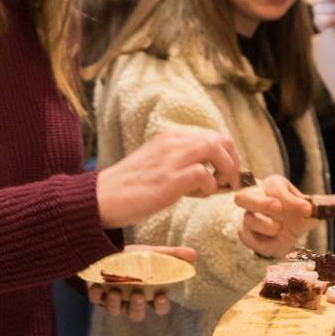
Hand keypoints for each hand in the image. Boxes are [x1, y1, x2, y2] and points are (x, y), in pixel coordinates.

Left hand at [87, 245, 195, 321]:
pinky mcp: (97, 294)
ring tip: (114, 290)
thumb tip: (193, 254)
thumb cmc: (134, 256)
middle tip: (137, 295)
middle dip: (137, 308)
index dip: (161, 305)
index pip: (159, 307)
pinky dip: (96, 295)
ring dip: (115, 304)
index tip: (161, 295)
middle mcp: (131, 300)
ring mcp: (114, 299)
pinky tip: (97, 285)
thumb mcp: (153, 253)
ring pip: (115, 311)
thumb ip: (172, 255)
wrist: (109, 248)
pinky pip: (96, 300)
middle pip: (136, 314)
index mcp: (149, 293)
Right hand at [96, 130, 241, 228]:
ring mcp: (171, 158)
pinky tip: (199, 196)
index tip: (224, 174)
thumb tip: (209, 176)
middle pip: (220, 139)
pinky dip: (210, 186)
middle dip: (232, 160)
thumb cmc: (129, 188)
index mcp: (169, 138)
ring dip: (226, 170)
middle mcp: (172, 142)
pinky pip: (205, 174)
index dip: (225, 155)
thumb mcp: (157, 166)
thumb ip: (181, 164)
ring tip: (219, 187)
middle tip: (230, 181)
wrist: (101, 198)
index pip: (211, 137)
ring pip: (216, 148)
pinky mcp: (170, 178)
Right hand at [232, 176, 317, 257]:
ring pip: (249, 220)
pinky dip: (263, 242)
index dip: (290, 199)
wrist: (286, 230)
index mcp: (271, 187)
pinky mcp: (245, 234)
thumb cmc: (295, 214)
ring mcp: (247, 217)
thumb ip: (309, 210)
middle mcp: (255, 199)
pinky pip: (249, 239)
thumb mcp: (305, 209)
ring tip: (279, 228)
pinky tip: (275, 241)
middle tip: (278, 207)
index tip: (307, 209)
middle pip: (243, 197)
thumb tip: (311, 212)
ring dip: (266, 225)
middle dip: (261, 203)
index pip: (275, 188)